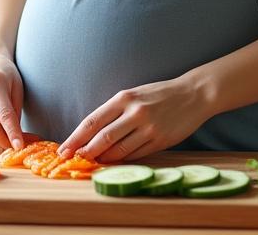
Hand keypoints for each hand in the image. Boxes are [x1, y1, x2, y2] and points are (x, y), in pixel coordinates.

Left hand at [57, 75, 211, 162]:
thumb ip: (115, 112)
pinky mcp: (160, 140)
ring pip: (118, 150)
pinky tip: (113, 163)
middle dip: (84, 151)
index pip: (92, 121)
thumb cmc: (159, 95)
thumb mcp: (134, 95)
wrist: (193, 94)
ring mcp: (148, 128)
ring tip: (91, 163)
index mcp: (124, 98)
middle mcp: (135, 112)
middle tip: (71, 160)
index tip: (63, 149)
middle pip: (102, 138)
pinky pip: (135, 155)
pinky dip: (122, 161)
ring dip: (102, 159)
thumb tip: (91, 135)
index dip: (75, 137)